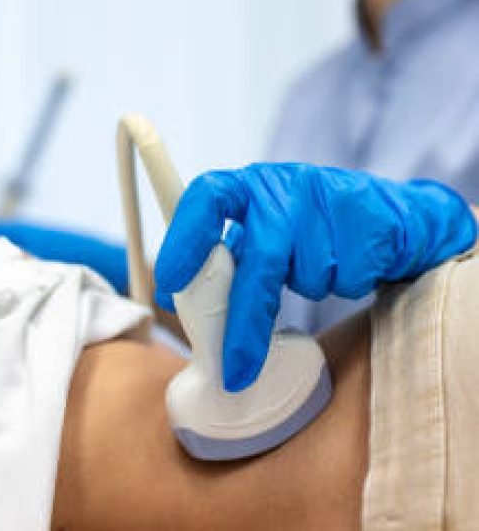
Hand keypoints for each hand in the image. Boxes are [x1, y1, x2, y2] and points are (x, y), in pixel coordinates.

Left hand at [154, 163, 476, 391]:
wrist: (387, 215)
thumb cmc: (308, 228)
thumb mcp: (261, 228)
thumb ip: (225, 256)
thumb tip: (175, 302)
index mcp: (248, 186)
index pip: (206, 198)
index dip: (185, 239)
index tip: (169, 282)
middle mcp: (283, 187)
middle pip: (261, 260)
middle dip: (247, 322)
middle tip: (234, 369)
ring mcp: (327, 201)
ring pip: (306, 277)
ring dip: (308, 287)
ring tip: (316, 267)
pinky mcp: (367, 222)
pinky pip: (343, 280)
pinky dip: (341, 284)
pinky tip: (347, 262)